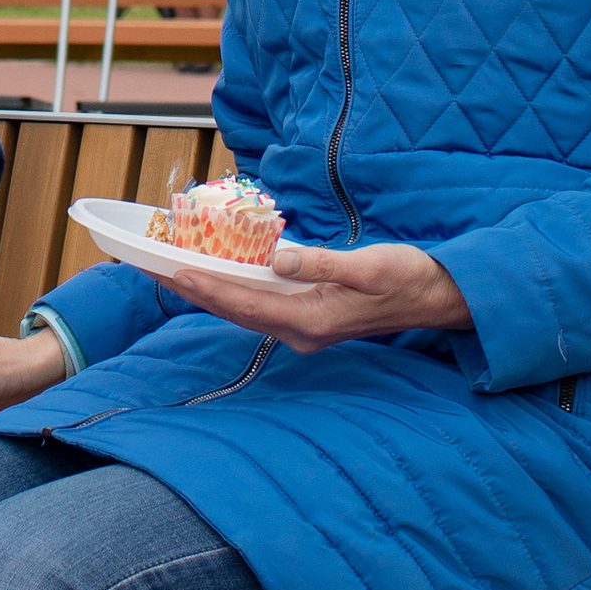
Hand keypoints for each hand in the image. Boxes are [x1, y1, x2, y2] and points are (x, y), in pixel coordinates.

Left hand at [140, 234, 468, 356]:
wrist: (438, 296)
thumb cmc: (407, 277)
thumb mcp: (370, 267)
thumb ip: (324, 265)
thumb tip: (279, 259)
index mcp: (311, 320)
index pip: (246, 304)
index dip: (208, 288)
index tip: (173, 271)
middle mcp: (301, 329)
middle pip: (235, 310)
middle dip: (194, 289)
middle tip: (152, 267)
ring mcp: (304, 325)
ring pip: (244, 308)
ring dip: (209, 290)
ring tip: (171, 269)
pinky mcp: (309, 314)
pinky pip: (260, 302)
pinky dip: (233, 288)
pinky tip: (217, 273)